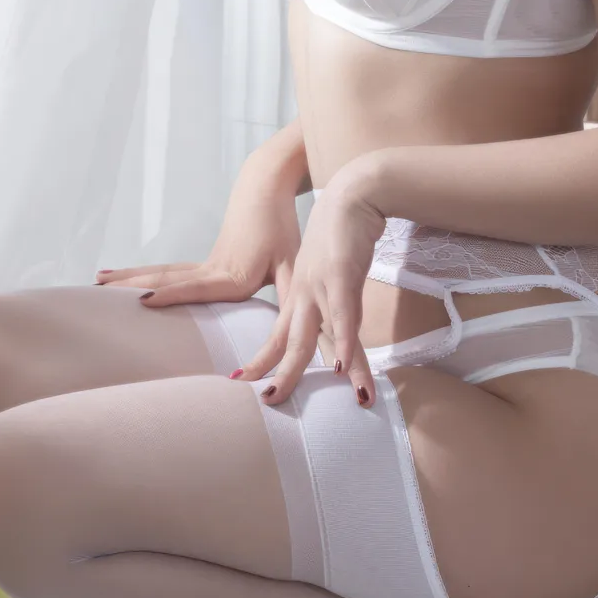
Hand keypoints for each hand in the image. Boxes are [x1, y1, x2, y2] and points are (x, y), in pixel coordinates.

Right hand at [94, 148, 301, 305]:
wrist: (267, 187)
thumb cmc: (284, 228)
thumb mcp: (295, 266)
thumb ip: (292, 302)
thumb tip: (295, 337)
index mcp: (235, 275)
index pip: (199, 287)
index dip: (174, 294)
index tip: (146, 300)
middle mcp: (213, 270)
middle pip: (167, 278)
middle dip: (133, 287)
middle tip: (99, 293)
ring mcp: (204, 264)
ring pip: (162, 272)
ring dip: (130, 278)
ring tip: (98, 283)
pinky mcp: (203, 262)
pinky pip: (169, 271)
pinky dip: (143, 275)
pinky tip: (121, 278)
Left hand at [229, 171, 386, 408]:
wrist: (353, 195)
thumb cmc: (341, 233)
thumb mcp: (330, 271)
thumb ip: (334, 302)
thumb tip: (343, 330)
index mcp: (299, 293)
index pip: (277, 334)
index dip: (263, 360)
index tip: (244, 382)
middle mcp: (304, 293)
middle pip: (287, 343)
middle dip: (275, 375)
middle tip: (263, 402)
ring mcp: (320, 286)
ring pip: (310, 338)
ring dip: (300, 371)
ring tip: (285, 397)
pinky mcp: (342, 276)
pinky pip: (343, 317)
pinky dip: (343, 344)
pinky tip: (340, 368)